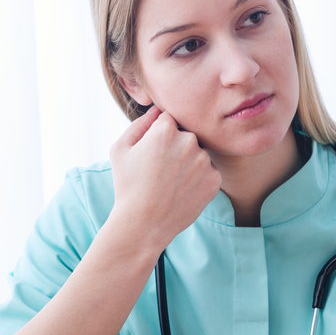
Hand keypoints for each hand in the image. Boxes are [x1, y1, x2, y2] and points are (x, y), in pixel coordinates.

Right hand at [108, 108, 220, 249]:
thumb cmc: (127, 186)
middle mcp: (189, 141)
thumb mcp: (121, 149)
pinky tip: (182, 191)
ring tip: (170, 183)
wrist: (143, 225)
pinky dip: (198, 179)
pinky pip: (208, 172)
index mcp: (166, 130)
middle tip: (160, 171)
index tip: (152, 153)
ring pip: (198, 154)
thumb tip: (159, 109)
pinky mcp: (214, 179)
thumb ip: (140, 123)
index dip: (158, 136)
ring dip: (189, 163)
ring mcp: (204, 161)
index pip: (169, 120)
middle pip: (186, 135)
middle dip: (176, 148)